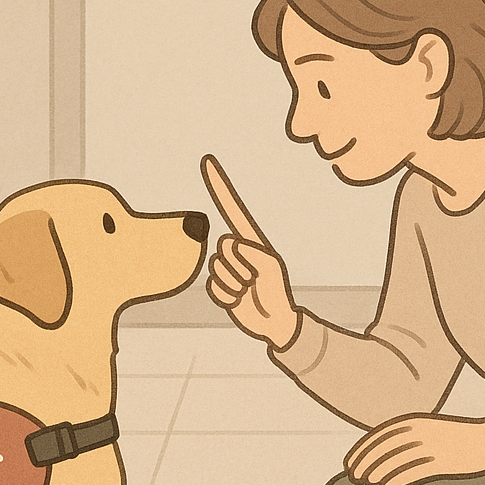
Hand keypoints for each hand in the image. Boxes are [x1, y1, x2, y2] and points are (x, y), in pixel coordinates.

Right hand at [200, 154, 298, 348]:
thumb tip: (229, 245)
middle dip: (238, 266)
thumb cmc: (276, 292)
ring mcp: (226, 268)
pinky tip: (239, 299)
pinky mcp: (219, 286)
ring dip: (234, 284)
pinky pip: (212, 287)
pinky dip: (227, 296)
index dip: (220, 187)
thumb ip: (250, 251)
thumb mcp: (270, 266)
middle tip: (254, 279)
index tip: (208, 162)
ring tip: (248, 290)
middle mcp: (235, 250)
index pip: (232, 208)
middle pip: (222, 246)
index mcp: (249, 240)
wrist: (274, 322)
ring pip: (216, 269)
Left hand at [346, 415, 484, 484]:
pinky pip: (416, 470)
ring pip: (398, 459)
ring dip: (378, 471)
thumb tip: (379, 455)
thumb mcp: (428, 430)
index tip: (348, 464)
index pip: (379, 435)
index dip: (361, 450)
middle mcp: (421, 431)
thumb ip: (406, 437)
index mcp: (415, 421)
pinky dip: (399, 479)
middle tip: (353, 478)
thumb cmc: (454, 437)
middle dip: (365, 462)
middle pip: (385, 447)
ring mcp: (434, 446)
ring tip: (366, 484)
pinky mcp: (445, 461)